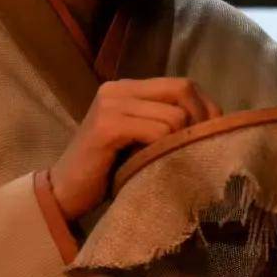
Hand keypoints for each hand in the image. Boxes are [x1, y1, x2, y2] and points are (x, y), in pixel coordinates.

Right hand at [49, 77, 222, 219]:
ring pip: (174, 115)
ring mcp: (111, 104)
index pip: (182, 84)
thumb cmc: (106, 171)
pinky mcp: (107, 126)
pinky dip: (164, 148)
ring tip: (170, 161)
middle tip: (201, 149)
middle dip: (201, 120)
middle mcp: (118, 88)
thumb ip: (164, 123)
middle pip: (182, 90)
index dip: (206, 107)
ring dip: (180, 142)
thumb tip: (211, 123)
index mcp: (128, 88)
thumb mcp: (140, 140)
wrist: (63, 192)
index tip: (213, 136)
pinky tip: (154, 164)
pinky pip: (157, 131)